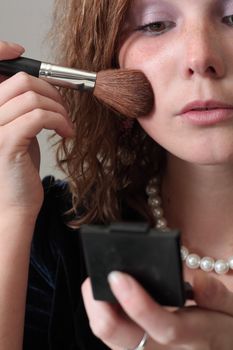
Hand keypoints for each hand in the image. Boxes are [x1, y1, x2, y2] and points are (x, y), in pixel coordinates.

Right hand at [0, 41, 73, 218]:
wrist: (16, 203)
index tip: (23, 52)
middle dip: (52, 90)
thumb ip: (24, 108)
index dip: (3, 52)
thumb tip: (41, 85)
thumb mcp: (21, 131)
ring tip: (67, 126)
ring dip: (60, 109)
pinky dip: (60, 121)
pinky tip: (66, 133)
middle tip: (63, 109)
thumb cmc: (20, 169)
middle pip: (21, 80)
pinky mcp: (6, 143)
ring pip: (33, 97)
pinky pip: (39, 116)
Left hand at [82, 271, 232, 349]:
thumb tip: (196, 282)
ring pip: (112, 342)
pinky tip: (108, 302)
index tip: (119, 276)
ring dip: (98, 313)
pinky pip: (116, 342)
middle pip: (123, 340)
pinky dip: (106, 320)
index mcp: (198, 339)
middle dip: (99, 309)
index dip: (138, 303)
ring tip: (96, 286)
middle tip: (93, 280)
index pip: (165, 327)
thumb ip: (217, 297)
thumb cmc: (226, 331)